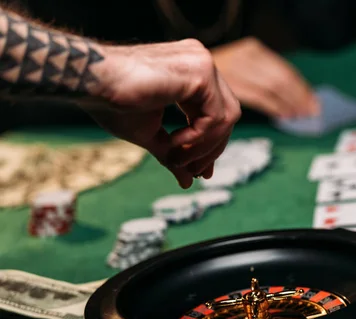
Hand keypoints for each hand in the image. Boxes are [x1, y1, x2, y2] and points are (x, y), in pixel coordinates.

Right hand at [80, 39, 241, 188]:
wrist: (91, 82)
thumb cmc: (112, 103)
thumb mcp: (151, 135)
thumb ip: (173, 154)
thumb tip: (187, 182)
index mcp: (192, 73)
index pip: (217, 112)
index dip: (212, 144)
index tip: (199, 170)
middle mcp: (201, 63)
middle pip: (228, 115)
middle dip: (213, 149)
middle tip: (195, 171)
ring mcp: (203, 63)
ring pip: (227, 117)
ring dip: (205, 147)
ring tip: (178, 158)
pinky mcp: (201, 71)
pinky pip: (216, 116)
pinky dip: (199, 137)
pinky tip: (173, 142)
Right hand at [211, 37, 319, 118]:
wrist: (181, 71)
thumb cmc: (213, 80)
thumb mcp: (241, 72)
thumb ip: (265, 82)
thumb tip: (296, 103)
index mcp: (253, 50)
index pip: (285, 70)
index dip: (302, 88)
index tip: (315, 103)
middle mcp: (245, 55)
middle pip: (281, 79)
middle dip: (299, 97)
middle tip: (312, 113)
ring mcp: (235, 67)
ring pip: (272, 88)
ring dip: (288, 104)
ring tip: (300, 116)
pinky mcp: (228, 82)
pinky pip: (258, 96)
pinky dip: (274, 107)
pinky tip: (284, 115)